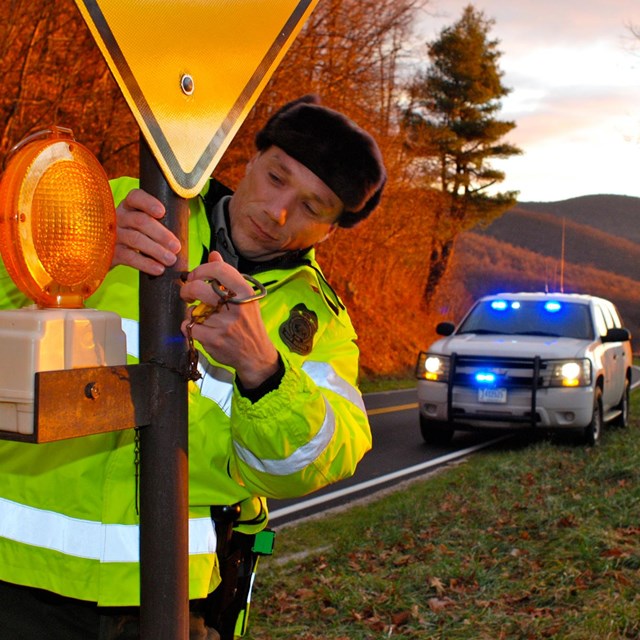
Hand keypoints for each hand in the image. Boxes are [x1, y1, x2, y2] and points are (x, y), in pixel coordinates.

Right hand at [112, 189, 180, 274]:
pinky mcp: (111, 252)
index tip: (162, 212)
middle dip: (161, 234)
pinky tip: (158, 269)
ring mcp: (114, 234)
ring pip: (135, 239)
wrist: (110, 253)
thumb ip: (163, 218)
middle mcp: (119, 217)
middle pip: (140, 221)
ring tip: (171, 260)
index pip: (136, 197)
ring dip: (156, 250)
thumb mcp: (145, 223)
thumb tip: (185, 214)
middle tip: (176, 247)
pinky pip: (129, 257)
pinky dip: (145, 263)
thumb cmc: (135, 233)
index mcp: (129, 206)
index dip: (149, 203)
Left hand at [180, 252, 278, 387]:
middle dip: (187, 290)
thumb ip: (226, 275)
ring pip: (191, 310)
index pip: (218, 269)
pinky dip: (190, 328)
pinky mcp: (214, 339)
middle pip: (198, 288)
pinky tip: (200, 330)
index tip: (195, 277)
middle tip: (187, 295)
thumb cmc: (248, 323)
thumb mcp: (243, 297)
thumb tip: (213, 254)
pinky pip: (189, 327)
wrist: (256, 355)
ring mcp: (224, 324)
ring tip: (202, 318)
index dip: (200, 270)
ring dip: (192, 314)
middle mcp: (236, 306)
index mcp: (244, 291)